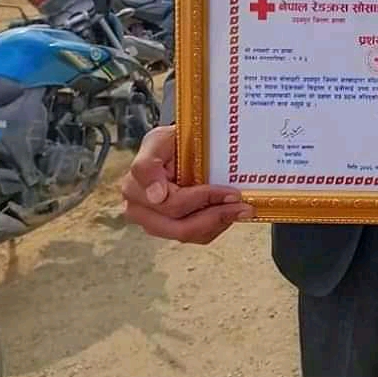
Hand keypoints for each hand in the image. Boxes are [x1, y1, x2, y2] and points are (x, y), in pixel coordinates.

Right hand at [121, 125, 254, 243]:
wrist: (173, 154)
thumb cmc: (168, 146)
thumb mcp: (160, 139)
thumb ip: (150, 163)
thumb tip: (157, 196)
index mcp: (135, 180)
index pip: (165, 195)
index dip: (194, 196)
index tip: (227, 194)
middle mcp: (137, 207)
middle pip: (177, 222)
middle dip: (213, 213)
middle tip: (241, 202)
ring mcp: (152, 223)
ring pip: (188, 232)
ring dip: (218, 221)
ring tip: (241, 209)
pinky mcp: (169, 232)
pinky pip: (196, 236)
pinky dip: (216, 226)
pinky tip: (229, 213)